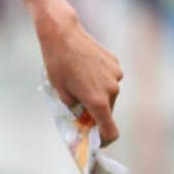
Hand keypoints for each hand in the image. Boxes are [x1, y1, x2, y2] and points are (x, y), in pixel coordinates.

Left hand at [35, 0, 122, 145]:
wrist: (62, 33)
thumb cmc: (57, 63)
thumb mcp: (61, 91)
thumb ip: (75, 109)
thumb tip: (83, 117)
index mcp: (98, 101)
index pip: (111, 131)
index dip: (104, 140)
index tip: (96, 140)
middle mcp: (112, 90)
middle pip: (107, 111)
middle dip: (96, 113)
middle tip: (80, 108)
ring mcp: (116, 75)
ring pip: (109, 94)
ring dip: (98, 94)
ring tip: (79, 81)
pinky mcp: (115, 63)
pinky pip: (110, 79)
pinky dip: (100, 80)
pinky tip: (85, 68)